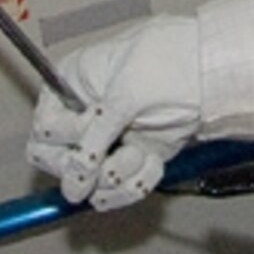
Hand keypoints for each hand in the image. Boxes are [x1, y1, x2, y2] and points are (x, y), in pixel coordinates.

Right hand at [25, 16, 202, 209]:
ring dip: (118, 174)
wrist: (208, 73)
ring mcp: (107, 141)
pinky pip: (118, 191)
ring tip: (140, 153)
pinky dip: (137, 182)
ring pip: (90, 185)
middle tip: (108, 161)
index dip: (67, 136)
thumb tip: (74, 179)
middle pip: (59, 165)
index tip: (92, 125)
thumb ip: (93, 138)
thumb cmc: (166, 62)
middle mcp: (83, 117)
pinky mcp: (130, 159)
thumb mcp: (123, 94)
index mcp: (70, 86)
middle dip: (88, 169)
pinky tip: (153, 162)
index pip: (44, 132)